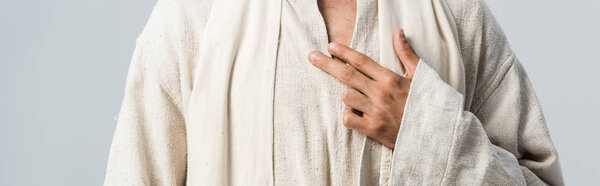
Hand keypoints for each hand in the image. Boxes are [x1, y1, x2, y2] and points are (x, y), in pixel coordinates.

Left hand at [308, 29, 419, 148]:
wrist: (436, 134)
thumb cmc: (429, 103)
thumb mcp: (421, 75)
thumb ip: (406, 54)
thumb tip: (398, 32)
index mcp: (391, 79)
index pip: (361, 61)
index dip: (343, 52)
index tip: (330, 46)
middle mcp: (381, 93)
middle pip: (346, 75)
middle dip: (326, 64)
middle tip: (312, 56)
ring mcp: (375, 112)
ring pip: (346, 97)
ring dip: (347, 96)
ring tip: (357, 98)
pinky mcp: (373, 130)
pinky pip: (348, 119)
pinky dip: (349, 116)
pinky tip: (357, 115)